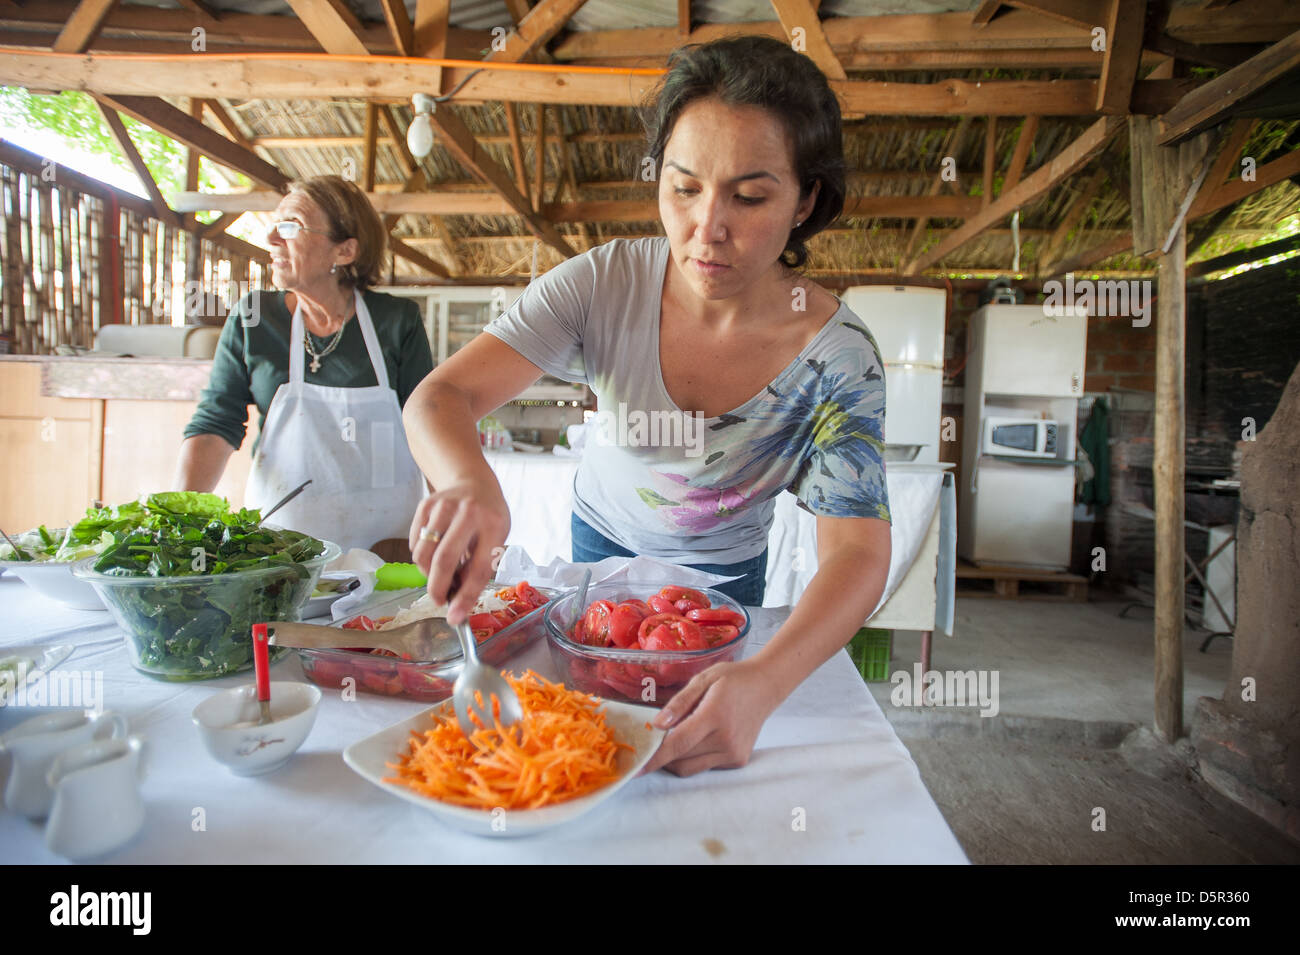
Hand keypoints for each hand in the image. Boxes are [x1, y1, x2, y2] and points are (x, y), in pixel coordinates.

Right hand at [407, 484, 509, 623]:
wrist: (474, 482)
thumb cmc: (489, 517)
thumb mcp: (496, 538)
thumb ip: (479, 566)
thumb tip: (458, 601)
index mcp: (493, 525)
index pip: (478, 568)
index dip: (465, 597)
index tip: (455, 617)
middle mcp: (468, 513)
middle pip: (444, 560)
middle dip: (437, 589)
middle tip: (438, 601)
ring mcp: (444, 506)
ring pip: (423, 554)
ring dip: (428, 574)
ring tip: (440, 574)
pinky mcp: (425, 505)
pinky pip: (415, 543)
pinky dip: (421, 557)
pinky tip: (435, 553)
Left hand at [640, 658, 782, 776]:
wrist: (766, 686)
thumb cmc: (733, 679)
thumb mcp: (703, 680)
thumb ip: (678, 703)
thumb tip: (656, 725)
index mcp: (714, 716)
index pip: (678, 744)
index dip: (654, 758)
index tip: (635, 769)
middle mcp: (725, 740)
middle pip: (680, 759)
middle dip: (662, 754)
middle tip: (655, 737)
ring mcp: (733, 754)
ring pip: (690, 768)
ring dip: (677, 758)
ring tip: (680, 734)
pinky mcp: (737, 761)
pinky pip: (704, 766)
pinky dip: (694, 757)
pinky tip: (701, 737)